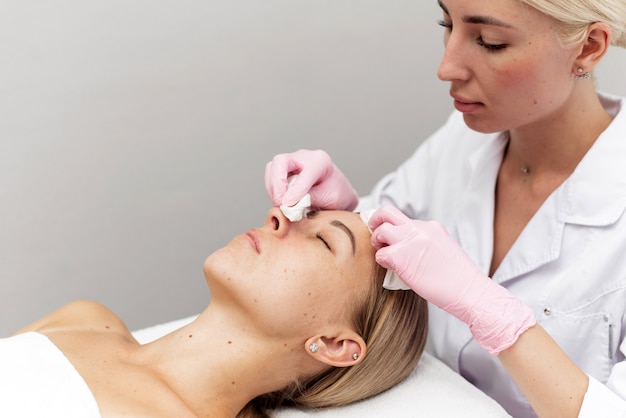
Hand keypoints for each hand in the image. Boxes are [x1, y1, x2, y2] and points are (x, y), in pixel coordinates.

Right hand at [264, 149, 357, 209]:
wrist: (338, 193)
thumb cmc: (337, 194)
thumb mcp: (329, 198)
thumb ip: (309, 199)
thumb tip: (288, 204)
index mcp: (320, 161)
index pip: (304, 172)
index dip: (295, 190)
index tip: (288, 205)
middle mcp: (304, 157)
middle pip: (280, 162)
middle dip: (277, 184)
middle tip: (280, 203)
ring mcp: (293, 162)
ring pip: (272, 169)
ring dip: (273, 189)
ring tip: (281, 205)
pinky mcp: (285, 171)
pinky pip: (271, 177)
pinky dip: (273, 191)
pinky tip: (281, 202)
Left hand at [368, 205, 535, 354]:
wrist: (470, 292)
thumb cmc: (458, 279)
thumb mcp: (443, 250)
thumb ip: (424, 243)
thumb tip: (407, 248)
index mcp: (431, 227)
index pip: (403, 219)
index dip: (393, 227)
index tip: (389, 237)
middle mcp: (420, 229)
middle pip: (387, 212)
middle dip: (376, 221)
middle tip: (375, 235)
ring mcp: (411, 241)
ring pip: (381, 230)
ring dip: (377, 242)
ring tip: (383, 254)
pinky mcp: (402, 258)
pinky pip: (381, 254)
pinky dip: (381, 261)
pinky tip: (390, 269)